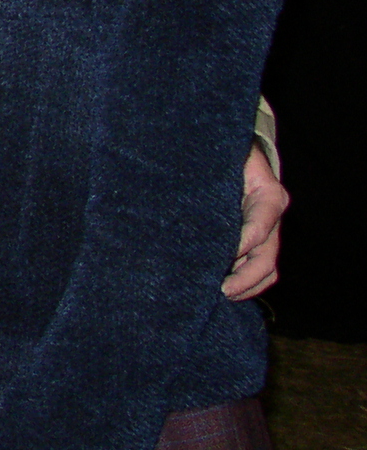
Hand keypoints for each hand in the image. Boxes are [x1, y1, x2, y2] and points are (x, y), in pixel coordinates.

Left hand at [223, 143, 286, 299]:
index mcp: (269, 196)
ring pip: (267, 269)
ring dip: (247, 286)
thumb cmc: (226, 156)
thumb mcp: (222, 159)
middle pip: (267, 257)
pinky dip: (247, 283)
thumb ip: (211, 176)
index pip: (259, 228)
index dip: (241, 246)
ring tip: (222, 295)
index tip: (218, 258)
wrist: (237, 154)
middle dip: (245, 277)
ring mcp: (268, 232)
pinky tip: (224, 290)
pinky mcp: (259, 241)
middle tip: (222, 290)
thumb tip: (177, 191)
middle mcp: (272, 217)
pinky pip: (260, 269)